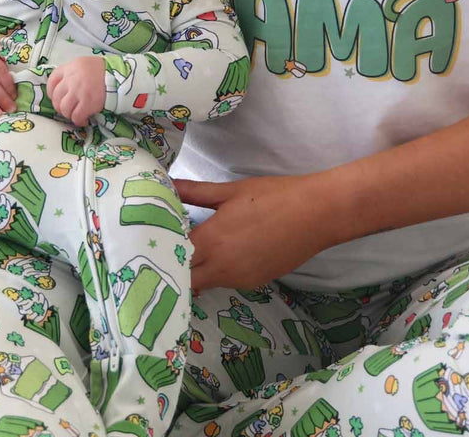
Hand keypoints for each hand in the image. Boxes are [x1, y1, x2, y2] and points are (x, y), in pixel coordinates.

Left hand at [47, 55, 106, 125]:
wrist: (119, 76)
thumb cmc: (102, 70)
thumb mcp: (84, 64)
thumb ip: (72, 72)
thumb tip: (62, 86)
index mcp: (70, 67)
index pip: (52, 80)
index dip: (51, 92)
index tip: (55, 97)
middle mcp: (72, 79)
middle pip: (56, 97)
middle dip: (59, 106)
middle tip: (67, 109)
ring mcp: (79, 91)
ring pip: (64, 109)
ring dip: (68, 114)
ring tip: (75, 114)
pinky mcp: (87, 103)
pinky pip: (76, 116)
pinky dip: (78, 121)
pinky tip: (83, 120)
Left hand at [174, 175, 334, 291]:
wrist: (316, 214)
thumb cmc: (273, 196)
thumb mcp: (230, 191)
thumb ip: (195, 192)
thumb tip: (167, 185)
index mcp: (211, 241)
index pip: (172, 256)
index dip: (161, 248)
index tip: (151, 240)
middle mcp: (221, 267)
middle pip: (185, 278)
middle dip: (174, 266)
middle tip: (167, 248)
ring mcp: (239, 280)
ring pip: (205, 282)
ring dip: (197, 269)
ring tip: (192, 248)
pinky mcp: (255, 283)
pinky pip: (226, 281)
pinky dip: (219, 271)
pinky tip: (223, 253)